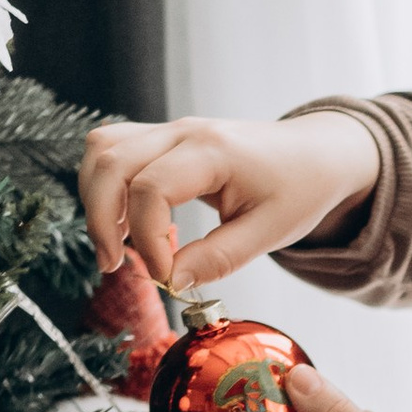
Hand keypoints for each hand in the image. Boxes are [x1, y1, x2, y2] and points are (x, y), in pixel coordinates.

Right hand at [79, 110, 381, 294]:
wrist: (316, 153)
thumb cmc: (300, 189)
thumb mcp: (270, 233)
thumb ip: (219, 258)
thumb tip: (172, 282)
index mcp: (213, 151)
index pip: (151, 189)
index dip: (147, 238)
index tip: (164, 274)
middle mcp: (184, 131)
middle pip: (111, 161)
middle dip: (101, 219)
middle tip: (113, 265)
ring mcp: (171, 130)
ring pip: (103, 148)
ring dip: (95, 198)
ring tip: (115, 246)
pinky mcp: (165, 138)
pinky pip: (115, 149)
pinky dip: (106, 185)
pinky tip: (124, 222)